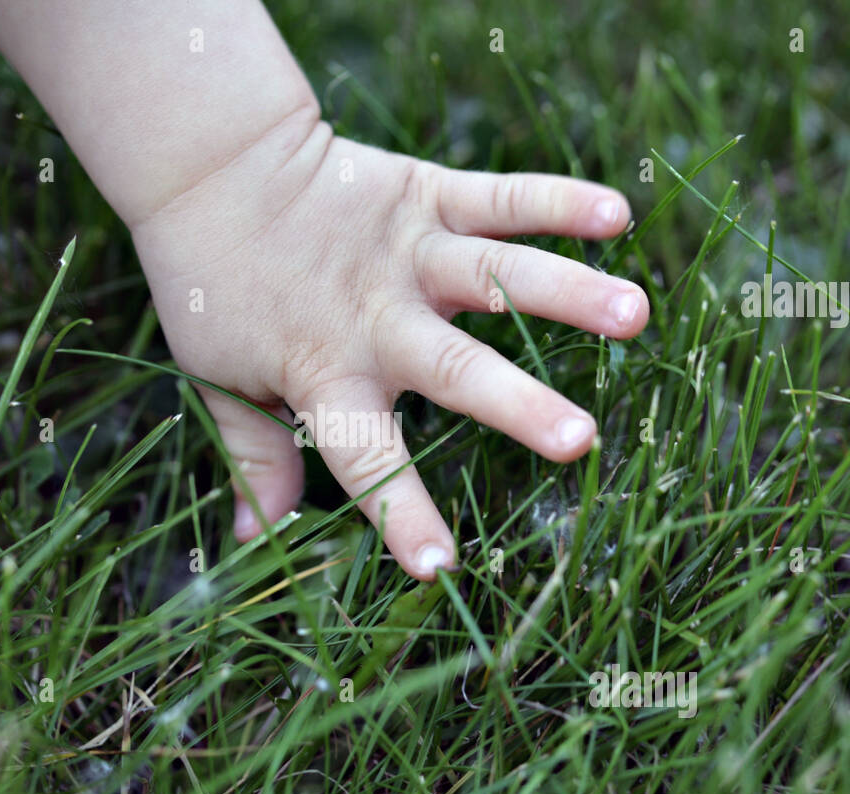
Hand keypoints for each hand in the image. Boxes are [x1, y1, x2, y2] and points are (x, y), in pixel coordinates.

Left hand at [131, 107, 648, 579]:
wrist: (214, 169)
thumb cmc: (218, 289)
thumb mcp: (218, 380)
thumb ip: (251, 456)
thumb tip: (256, 538)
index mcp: (325, 372)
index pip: (365, 456)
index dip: (399, 511)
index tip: (441, 568)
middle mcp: (377, 318)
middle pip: (454, 367)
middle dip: (517, 405)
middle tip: (581, 440)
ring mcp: (409, 253)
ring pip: (497, 274)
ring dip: (568, 293)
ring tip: (635, 313)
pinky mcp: (427, 194)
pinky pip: (500, 197)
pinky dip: (557, 201)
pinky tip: (616, 214)